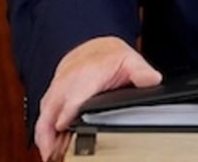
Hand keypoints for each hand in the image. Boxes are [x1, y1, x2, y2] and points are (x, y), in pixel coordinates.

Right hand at [34, 35, 160, 160]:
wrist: (94, 47)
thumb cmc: (110, 56)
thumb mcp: (129, 60)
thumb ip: (141, 72)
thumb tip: (153, 80)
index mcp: (87, 72)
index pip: (75, 93)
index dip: (67, 110)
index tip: (63, 126)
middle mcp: (67, 81)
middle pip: (52, 107)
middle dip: (49, 130)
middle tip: (53, 153)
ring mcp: (56, 90)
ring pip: (45, 114)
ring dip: (44, 135)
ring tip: (51, 156)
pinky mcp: (51, 98)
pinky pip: (44, 116)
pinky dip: (44, 133)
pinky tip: (50, 149)